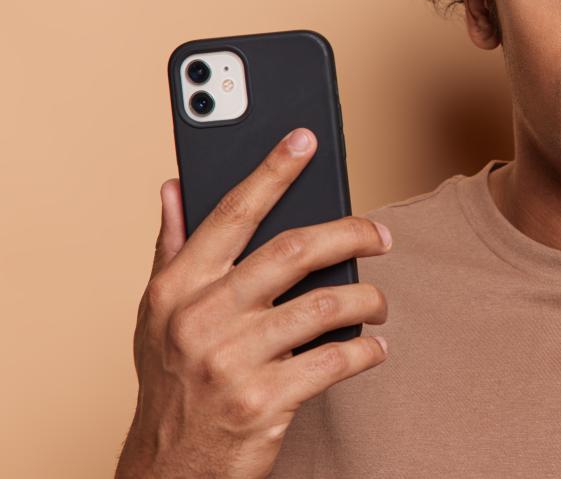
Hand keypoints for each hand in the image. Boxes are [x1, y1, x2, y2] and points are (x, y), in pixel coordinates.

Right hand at [115, 128, 391, 478]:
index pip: (232, 213)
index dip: (272, 171)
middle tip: (381, 237)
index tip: (305, 138)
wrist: (169, 470)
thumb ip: (171, 248)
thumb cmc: (172, 382)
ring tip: (378, 305)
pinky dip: (366, 352)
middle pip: (294, 250)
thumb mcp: (157, 314)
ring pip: (325, 305)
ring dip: (367, 301)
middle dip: (350, 234)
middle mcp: (201, 318)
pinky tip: (373, 350)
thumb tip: (174, 185)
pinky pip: (335, 360)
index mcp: (177, 288)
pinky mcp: (263, 400)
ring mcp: (231, 360)